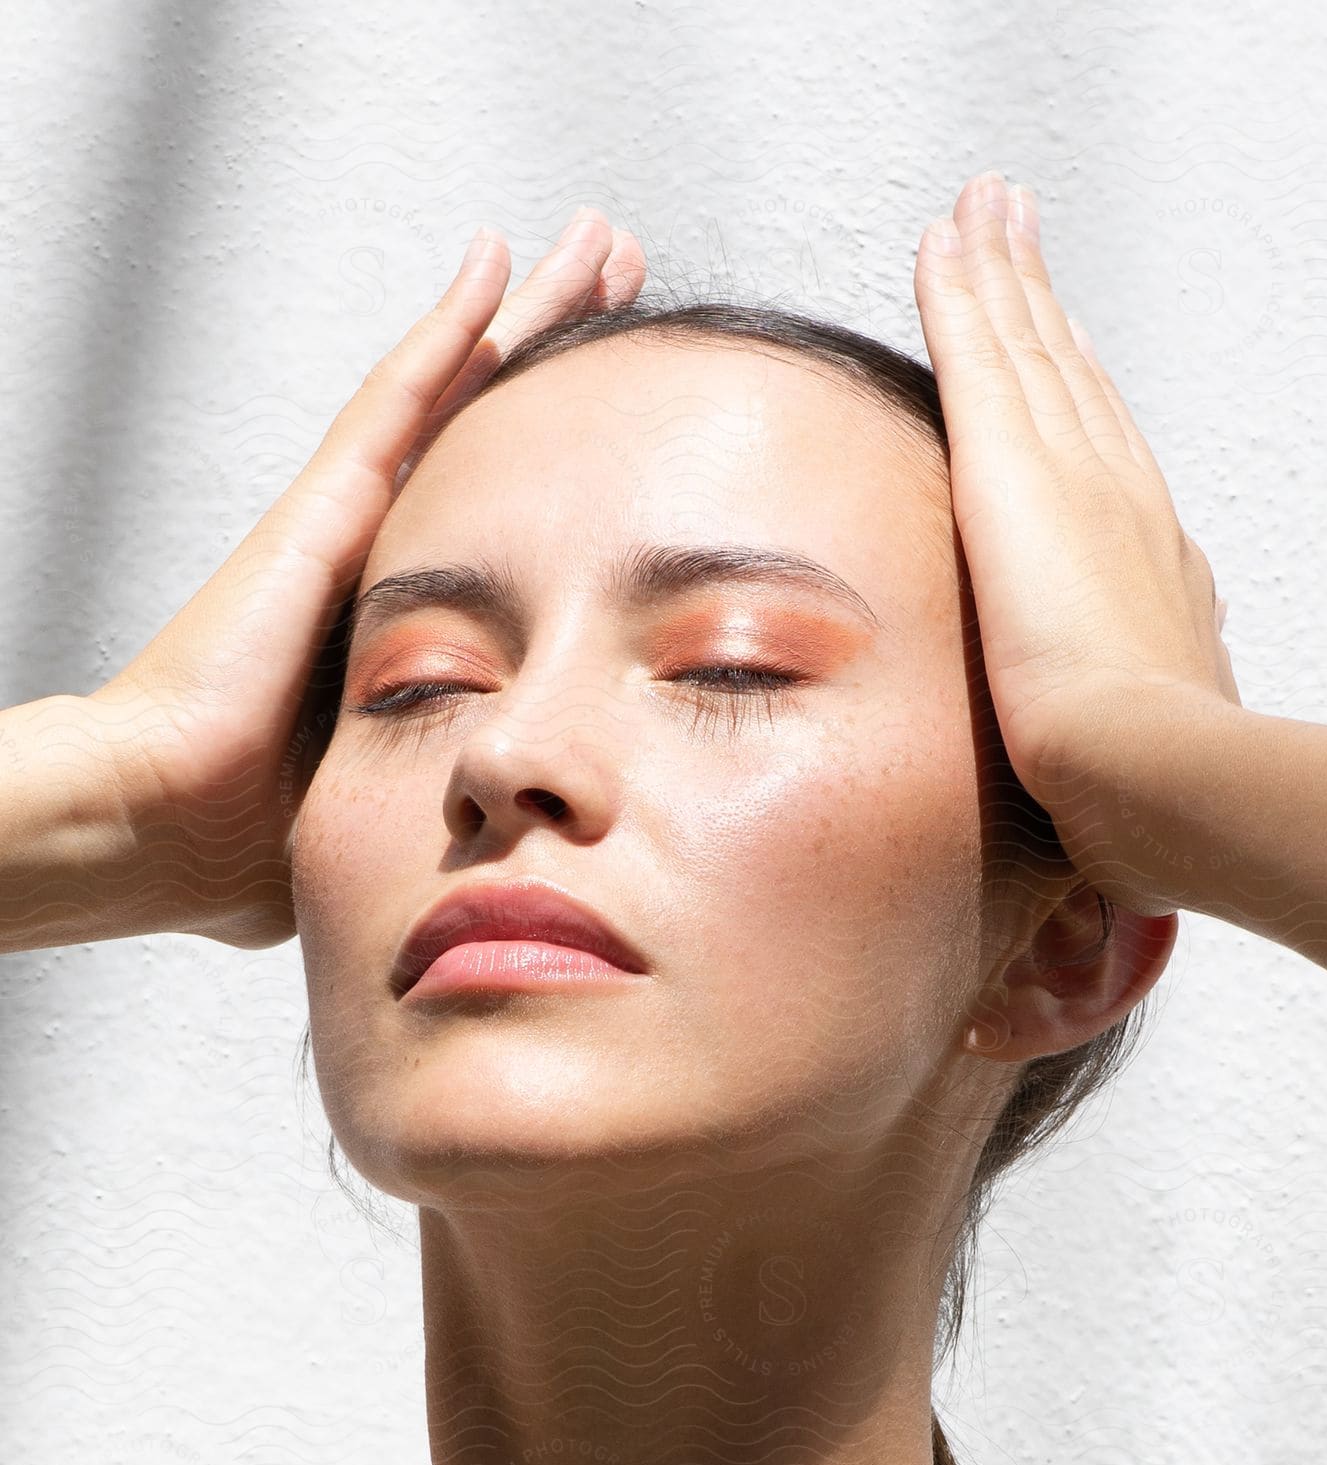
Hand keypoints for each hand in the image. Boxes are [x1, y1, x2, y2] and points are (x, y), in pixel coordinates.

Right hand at [91, 208, 645, 949]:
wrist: (166, 822)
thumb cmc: (250, 836)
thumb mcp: (392, 797)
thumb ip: (450, 786)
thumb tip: (504, 824)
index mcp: (405, 613)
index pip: (504, 501)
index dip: (567, 446)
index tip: (638, 410)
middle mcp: (381, 544)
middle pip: (492, 422)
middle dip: (562, 350)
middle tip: (629, 280)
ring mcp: (350, 515)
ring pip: (459, 386)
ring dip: (529, 313)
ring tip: (599, 243)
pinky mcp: (323, 508)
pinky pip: (399, 399)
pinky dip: (450, 328)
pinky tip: (497, 259)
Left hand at [913, 170, 1243, 916]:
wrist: (1150, 773)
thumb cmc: (1144, 786)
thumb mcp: (1138, 751)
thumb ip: (1116, 738)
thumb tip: (1114, 775)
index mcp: (1143, 564)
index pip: (1103, 458)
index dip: (1081, 394)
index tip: (1062, 349)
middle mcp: (1118, 499)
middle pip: (1070, 378)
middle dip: (1045, 306)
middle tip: (1024, 236)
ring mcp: (1071, 474)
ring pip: (1027, 348)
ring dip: (1006, 272)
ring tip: (986, 210)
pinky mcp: (1015, 469)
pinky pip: (979, 353)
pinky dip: (964, 289)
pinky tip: (946, 238)